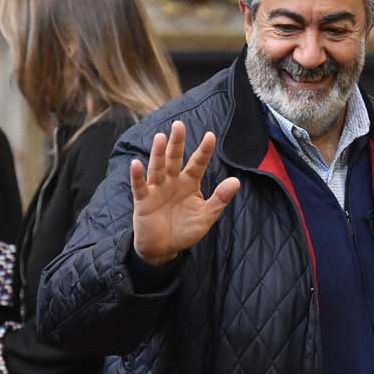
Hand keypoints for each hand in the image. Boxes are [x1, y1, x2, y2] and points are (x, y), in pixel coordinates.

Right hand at [131, 120, 239, 266]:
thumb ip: (220, 199)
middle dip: (177, 143)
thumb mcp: (206, 216)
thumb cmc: (185, 230)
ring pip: (157, 168)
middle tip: (179, 125)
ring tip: (161, 137)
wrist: (163, 249)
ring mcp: (156, 189)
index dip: (204, 151)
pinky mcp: (143, 200)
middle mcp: (172, 181)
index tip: (210, 136)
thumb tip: (236, 181)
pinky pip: (139, 186)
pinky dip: (137, 176)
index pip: (197, 163)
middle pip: (175, 159)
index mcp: (189, 183)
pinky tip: (136, 164)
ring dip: (158, 153)